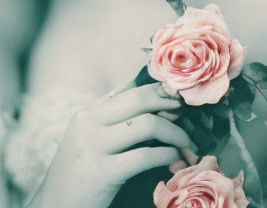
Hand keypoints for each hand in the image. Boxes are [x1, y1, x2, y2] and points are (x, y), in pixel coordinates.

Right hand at [27, 82, 196, 207]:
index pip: (130, 89)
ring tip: (187, 147)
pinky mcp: (101, 173)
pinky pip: (144, 156)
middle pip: (140, 99)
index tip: (180, 100)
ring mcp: (92, 147)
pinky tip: (176, 162)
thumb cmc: (78, 176)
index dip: (160, 91)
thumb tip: (149, 98)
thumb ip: (113, 120)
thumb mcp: (89, 141)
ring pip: (146, 125)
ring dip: (176, 134)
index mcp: (87, 113)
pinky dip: (168, 156)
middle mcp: (87, 124)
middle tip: (189, 118)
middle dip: (171, 106)